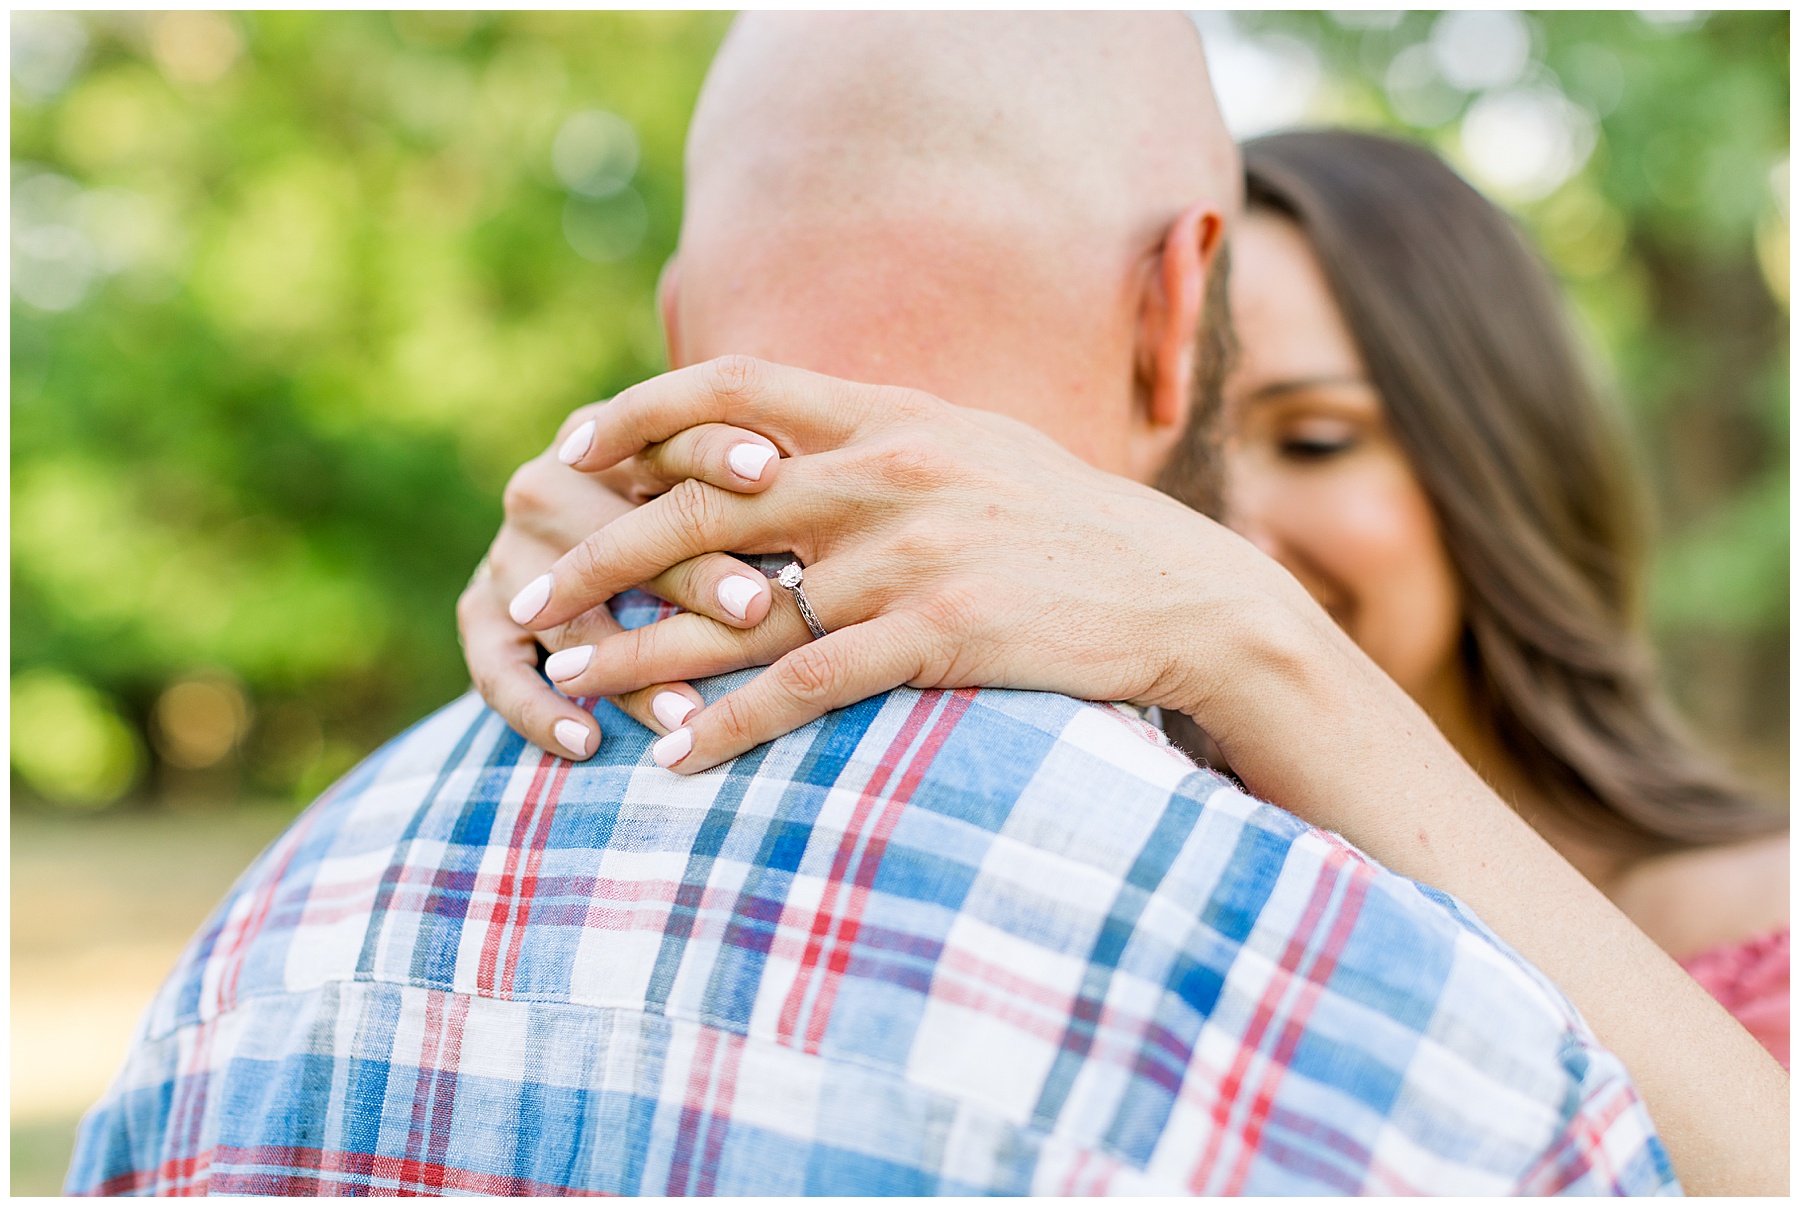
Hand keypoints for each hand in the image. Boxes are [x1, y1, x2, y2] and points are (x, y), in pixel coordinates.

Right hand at [458, 405, 787, 758]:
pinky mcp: (482, 611)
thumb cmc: (710, 518)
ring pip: (570, 611)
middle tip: (755, 608)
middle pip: (621, 531)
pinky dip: (535, 708)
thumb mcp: (724, 488)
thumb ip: (761, 487)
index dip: (714, 450)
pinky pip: (497, 667)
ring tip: (687, 710)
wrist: (593, 549)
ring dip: (628, 664)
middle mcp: (551, 485)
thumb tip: (825, 501)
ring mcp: (510, 552)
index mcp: (613, 440)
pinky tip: (587, 742)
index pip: (664, 438)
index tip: (768, 469)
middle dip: (693, 573)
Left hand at [509, 356, 1321, 772]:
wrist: (1181, 593)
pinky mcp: (942, 634)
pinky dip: (733, 724)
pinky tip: (677, 760)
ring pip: (739, 605)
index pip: (735, 386)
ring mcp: (914, 552)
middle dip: (600, 554)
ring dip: (641, 652)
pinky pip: (809, 685)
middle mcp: (890, 470)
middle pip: (703, 503)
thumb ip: (875, 438)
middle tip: (529, 601)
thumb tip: (779, 442)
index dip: (640, 413)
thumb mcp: (972, 449)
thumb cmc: (1066, 527)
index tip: (570, 448)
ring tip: (566, 685)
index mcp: (891, 414)